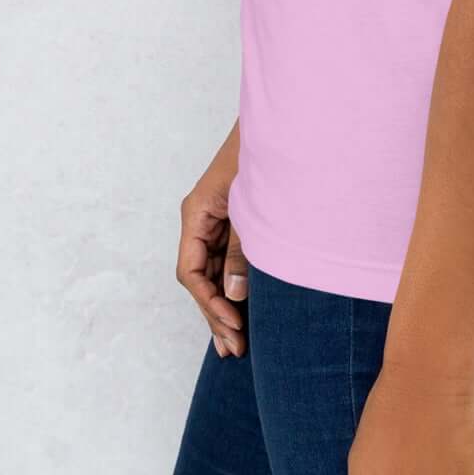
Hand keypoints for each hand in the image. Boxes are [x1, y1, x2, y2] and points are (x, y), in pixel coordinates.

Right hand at [176, 136, 247, 356]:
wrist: (284, 125)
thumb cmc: (262, 158)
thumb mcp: (250, 208)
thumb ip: (242, 251)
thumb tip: (233, 295)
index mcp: (196, 214)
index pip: (190, 271)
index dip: (208, 302)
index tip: (233, 323)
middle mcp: (201, 221)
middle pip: (199, 278)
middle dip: (215, 314)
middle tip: (235, 349)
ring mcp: (216, 224)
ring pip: (212, 274)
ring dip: (224, 307)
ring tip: (236, 346)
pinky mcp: (234, 224)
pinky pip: (227, 262)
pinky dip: (234, 287)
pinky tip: (243, 313)